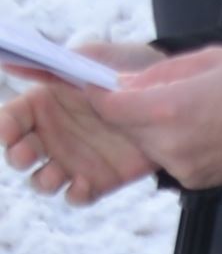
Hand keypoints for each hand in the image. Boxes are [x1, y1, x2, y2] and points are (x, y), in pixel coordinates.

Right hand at [6, 41, 160, 202]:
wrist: (172, 94)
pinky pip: (78, 195)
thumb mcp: (94, 58)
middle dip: (18, 156)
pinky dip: (76, 194)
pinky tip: (83, 185)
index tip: (7, 131)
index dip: (5, 127)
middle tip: (27, 153)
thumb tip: (8, 62)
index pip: (12, 119)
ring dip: (43, 181)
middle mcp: (53, 135)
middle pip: (21, 154)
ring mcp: (75, 159)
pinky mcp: (100, 177)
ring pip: (44, 179)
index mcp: (45, 105)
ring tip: (54, 175)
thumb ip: (53, 64)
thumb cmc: (128, 69)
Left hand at [101, 45, 221, 191]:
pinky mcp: (196, 181)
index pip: (108, 106)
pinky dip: (175, 146)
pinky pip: (169, 160)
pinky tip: (205, 130)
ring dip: (153, 129)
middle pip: (124, 128)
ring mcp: (183, 166)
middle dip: (130, 111)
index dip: (100, 93)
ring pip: (146, 145)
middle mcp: (170, 143)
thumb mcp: (209, 59)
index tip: (101, 84)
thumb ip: (158, 72)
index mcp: (169, 108)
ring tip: (189, 111)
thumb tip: (126, 84)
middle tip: (153, 93)